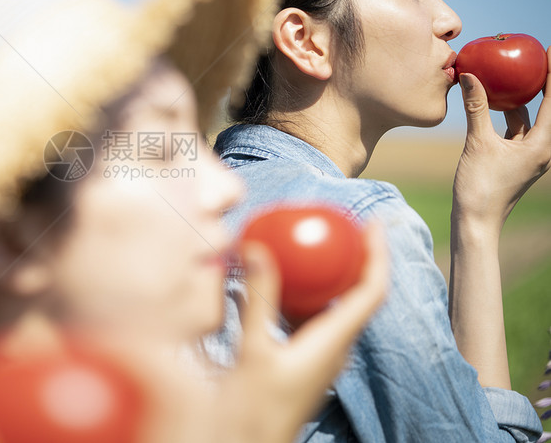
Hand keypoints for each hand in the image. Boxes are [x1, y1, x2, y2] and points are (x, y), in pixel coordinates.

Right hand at [219, 223, 388, 442]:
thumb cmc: (255, 409)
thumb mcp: (254, 350)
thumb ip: (258, 298)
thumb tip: (259, 247)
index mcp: (333, 343)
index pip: (371, 291)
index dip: (377, 254)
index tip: (371, 223)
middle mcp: (334, 347)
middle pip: (358, 294)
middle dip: (355, 257)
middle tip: (340, 226)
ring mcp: (320, 355)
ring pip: (333, 306)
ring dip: (328, 275)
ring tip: (311, 246)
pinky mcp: (303, 360)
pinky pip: (311, 318)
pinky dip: (303, 294)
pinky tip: (278, 282)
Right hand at [453, 46, 550, 228]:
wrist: (476, 221)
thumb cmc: (480, 186)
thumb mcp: (477, 143)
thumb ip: (476, 108)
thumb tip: (469, 75)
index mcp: (542, 144)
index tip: (550, 50)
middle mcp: (543, 148)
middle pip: (548, 108)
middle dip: (544, 83)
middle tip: (538, 57)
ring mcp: (531, 153)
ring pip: (532, 117)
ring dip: (524, 97)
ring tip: (517, 74)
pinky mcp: (517, 158)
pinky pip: (518, 128)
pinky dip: (510, 112)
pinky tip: (498, 101)